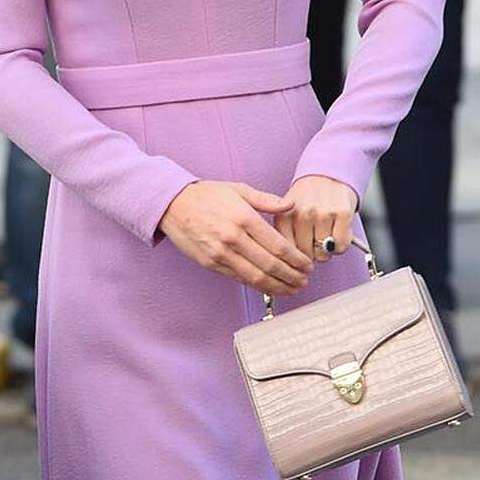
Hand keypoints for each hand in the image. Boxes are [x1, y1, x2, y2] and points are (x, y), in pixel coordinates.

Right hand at [158, 181, 313, 295]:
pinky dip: (257, 285)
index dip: (296, 259)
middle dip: (292, 276)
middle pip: (270, 264)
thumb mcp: (239, 189)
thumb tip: (290, 205)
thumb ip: (267, 200)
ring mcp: (221, 253)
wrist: (172, 205)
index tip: (307, 265)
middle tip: (304, 281)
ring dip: (278, 286)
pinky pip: (239, 278)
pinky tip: (270, 287)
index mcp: (244, 218)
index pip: (278, 245)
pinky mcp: (211, 264)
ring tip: (292, 289)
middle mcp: (233, 237)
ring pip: (256, 277)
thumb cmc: (207, 195)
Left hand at [274, 175, 357, 265]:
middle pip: (306, 256)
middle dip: (312, 253)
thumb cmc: (308, 197)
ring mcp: (322, 213)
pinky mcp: (342, 213)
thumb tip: (291, 267)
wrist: (328, 172)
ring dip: (328, 248)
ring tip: (327, 232)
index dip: (295, 259)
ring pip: (324, 252)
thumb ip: (286, 236)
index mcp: (284, 216)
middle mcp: (302, 214)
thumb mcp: (287, 213)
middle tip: (316, 240)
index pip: (287, 254)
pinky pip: (341, 246)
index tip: (300, 258)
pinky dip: (342, 244)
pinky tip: (339, 231)